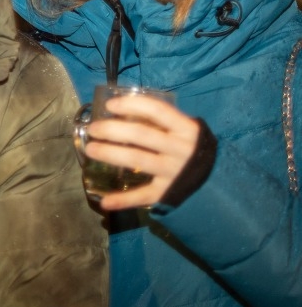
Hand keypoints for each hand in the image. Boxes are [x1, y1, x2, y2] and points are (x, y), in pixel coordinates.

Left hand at [85, 94, 200, 210]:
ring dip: (110, 153)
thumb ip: (160, 122)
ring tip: (90, 149)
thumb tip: (120, 111)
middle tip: (93, 129)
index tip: (110, 105)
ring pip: (137, 159)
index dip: (131, 105)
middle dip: (112, 129)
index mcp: (185, 129)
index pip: (157, 110)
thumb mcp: (183, 131)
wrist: (217, 180)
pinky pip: (143, 195)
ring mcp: (174, 171)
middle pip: (141, 134)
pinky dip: (123, 200)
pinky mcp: (168, 193)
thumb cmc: (189, 148)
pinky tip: (104, 202)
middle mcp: (180, 149)